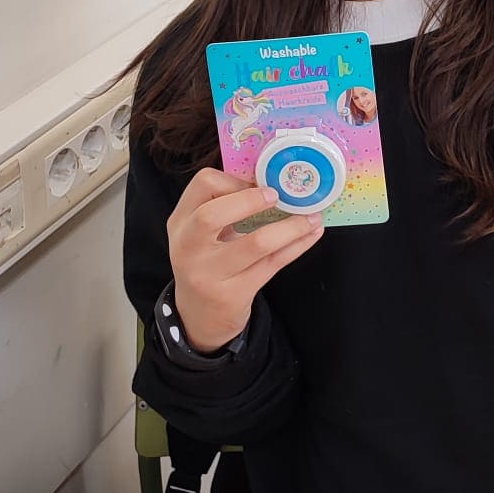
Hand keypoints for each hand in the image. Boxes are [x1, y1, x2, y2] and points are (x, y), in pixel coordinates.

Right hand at [168, 168, 324, 351]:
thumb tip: (273, 176)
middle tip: (279, 195)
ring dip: (291, 226)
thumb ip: (225, 205)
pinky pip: (273, 264)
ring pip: (255, 243)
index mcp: (180, 222)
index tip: (259, 182)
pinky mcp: (233, 295)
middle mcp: (188, 248)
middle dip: (250, 201)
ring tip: (312, 216)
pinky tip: (312, 234)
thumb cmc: (208, 261)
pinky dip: (297, 245)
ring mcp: (208, 275)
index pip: (202, 185)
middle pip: (211, 215)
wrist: (199, 315)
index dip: (235, 179)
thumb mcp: (202, 233)